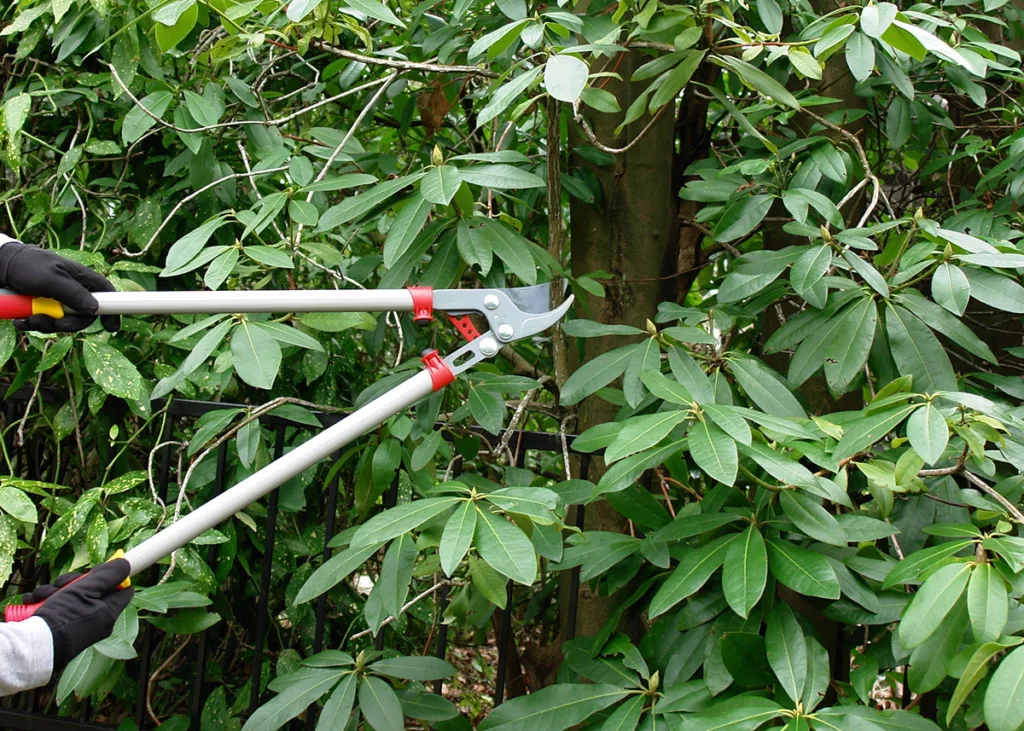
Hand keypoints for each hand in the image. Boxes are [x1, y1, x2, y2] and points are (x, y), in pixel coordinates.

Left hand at [0, 242, 119, 332]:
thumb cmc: (25, 265)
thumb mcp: (49, 278)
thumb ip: (72, 293)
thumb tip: (94, 309)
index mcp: (81, 278)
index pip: (107, 293)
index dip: (113, 310)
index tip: (111, 327)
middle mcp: (73, 289)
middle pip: (84, 315)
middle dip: (66, 324)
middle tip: (51, 324)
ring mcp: (59, 299)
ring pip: (63, 321)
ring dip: (45, 325)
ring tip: (27, 319)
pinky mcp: (45, 306)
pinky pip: (46, 322)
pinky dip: (34, 324)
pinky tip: (21, 320)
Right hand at [34, 559, 133, 671]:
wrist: (35, 645)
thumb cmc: (64, 616)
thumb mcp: (87, 589)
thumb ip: (108, 575)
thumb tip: (125, 565)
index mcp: (109, 612)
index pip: (122, 590)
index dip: (112, 577)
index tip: (97, 571)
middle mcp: (96, 620)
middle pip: (92, 590)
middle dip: (73, 582)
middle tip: (62, 584)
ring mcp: (78, 625)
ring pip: (70, 596)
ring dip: (54, 591)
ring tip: (42, 596)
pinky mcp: (59, 628)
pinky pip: (57, 608)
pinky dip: (44, 601)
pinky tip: (33, 601)